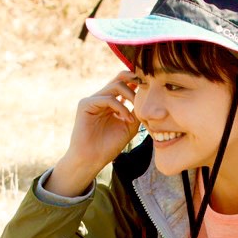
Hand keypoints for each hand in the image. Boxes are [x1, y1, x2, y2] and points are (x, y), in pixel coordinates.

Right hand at [48, 71, 140, 194]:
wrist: (92, 159)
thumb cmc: (109, 145)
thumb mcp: (129, 126)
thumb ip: (137, 111)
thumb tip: (149, 98)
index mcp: (111, 102)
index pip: (125, 83)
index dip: (138, 81)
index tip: (152, 86)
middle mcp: (101, 98)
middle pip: (119, 78)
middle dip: (135, 80)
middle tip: (147, 88)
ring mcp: (93, 100)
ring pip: (115, 85)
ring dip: (131, 95)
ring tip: (137, 109)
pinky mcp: (85, 104)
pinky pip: (107, 98)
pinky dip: (120, 107)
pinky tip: (127, 119)